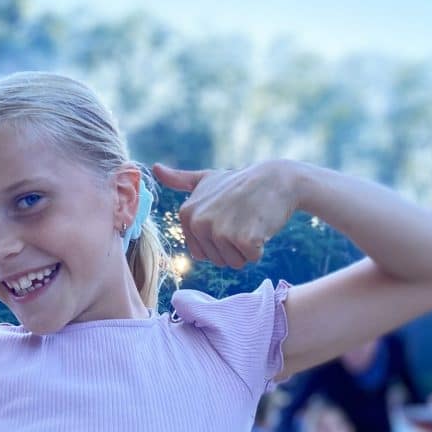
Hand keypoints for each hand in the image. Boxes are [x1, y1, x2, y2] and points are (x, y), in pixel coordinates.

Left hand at [153, 161, 297, 268]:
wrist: (276, 179)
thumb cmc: (241, 183)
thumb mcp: (207, 179)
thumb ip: (180, 179)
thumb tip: (155, 168)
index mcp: (186, 213)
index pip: (200, 253)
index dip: (219, 240)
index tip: (228, 217)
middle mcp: (199, 222)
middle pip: (217, 260)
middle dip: (233, 246)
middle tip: (242, 219)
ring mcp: (221, 230)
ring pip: (234, 262)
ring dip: (246, 248)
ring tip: (250, 221)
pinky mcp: (244, 239)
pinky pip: (251, 258)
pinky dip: (260, 248)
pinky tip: (261, 226)